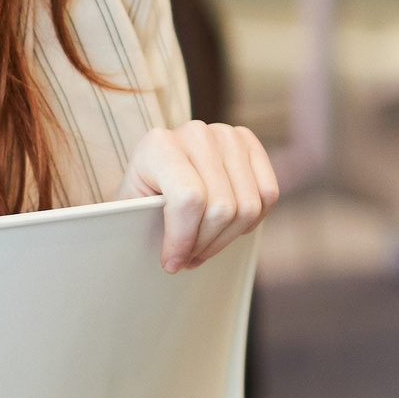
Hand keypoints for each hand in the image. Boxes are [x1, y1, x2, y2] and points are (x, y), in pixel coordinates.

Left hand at [123, 121, 279, 271]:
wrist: (158, 167)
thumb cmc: (142, 194)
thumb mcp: (130, 208)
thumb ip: (140, 226)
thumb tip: (168, 260)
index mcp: (158, 145)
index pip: (188, 200)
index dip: (183, 240)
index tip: (172, 263)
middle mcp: (195, 133)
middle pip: (221, 208)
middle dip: (205, 244)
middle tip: (189, 258)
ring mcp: (226, 135)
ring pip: (247, 206)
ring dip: (226, 238)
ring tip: (204, 246)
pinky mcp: (250, 144)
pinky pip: (268, 194)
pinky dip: (251, 221)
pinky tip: (228, 227)